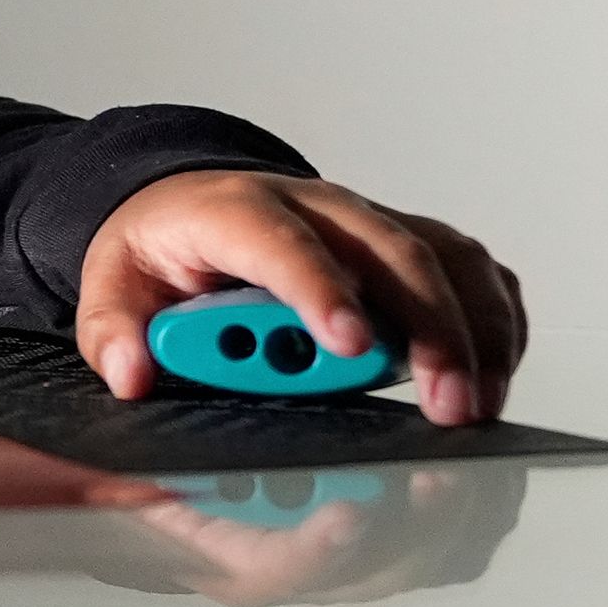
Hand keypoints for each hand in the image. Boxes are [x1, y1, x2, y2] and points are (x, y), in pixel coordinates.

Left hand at [74, 172, 525, 425]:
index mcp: (235, 211)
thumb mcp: (111, 281)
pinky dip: (495, 317)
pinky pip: (472, 270)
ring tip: (476, 405)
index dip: (321, 290)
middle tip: (444, 407)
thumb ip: (113, 330)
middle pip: (392, 253)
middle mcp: (316, 208)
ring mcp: (369, 223)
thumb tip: (133, 371)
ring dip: (475, 330)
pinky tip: (496, 373)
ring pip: (446, 257)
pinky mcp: (407, 244)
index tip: (351, 347)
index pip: (283, 243)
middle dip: (429, 331)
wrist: (189, 199)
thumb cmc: (160, 248)